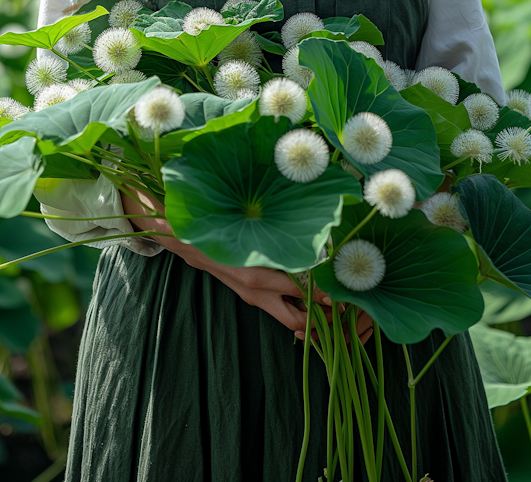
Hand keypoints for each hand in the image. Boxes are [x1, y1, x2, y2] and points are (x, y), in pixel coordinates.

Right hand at [122, 187, 371, 342]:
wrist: (179, 235)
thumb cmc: (216, 222)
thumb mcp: (247, 222)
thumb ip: (279, 220)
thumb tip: (311, 208)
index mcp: (259, 274)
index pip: (304, 293)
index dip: (329, 297)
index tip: (350, 293)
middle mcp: (259, 290)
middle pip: (299, 322)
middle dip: (325, 322)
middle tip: (350, 310)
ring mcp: (253, 296)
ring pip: (290, 321)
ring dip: (314, 318)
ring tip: (339, 308)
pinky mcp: (250, 295)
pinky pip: (280, 310)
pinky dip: (298, 309)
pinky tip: (315, 298)